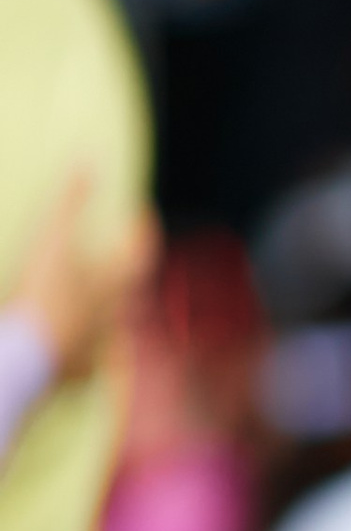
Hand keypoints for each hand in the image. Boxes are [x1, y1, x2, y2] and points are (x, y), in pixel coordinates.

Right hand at [11, 174, 155, 383]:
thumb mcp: (51, 238)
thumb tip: (88, 158)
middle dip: (129, 280)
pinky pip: (90, 364)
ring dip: (110, 318)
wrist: (27, 355)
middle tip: (123, 268)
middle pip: (130, 295)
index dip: (144, 234)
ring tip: (101, 311)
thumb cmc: (41, 292)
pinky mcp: (78, 372)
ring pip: (114, 331)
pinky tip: (82, 355)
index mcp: (112, 284)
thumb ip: (70, 200)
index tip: (144, 219)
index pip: (140, 254)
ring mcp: (98, 347)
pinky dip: (87, 355)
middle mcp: (113, 317)